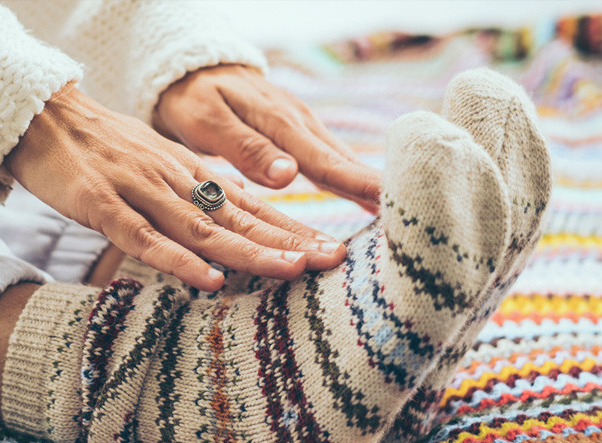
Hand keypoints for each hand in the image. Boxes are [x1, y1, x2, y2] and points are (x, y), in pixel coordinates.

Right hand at [5, 84, 345, 291]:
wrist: (44, 117)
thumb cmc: (101, 148)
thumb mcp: (157, 163)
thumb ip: (192, 192)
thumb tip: (230, 221)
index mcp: (189, 173)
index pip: (249, 204)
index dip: (290, 227)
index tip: (329, 248)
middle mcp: (174, 180)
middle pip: (239, 216)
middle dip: (287, 240)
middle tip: (331, 260)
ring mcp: (140, 192)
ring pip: (202, 228)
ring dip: (248, 251)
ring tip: (289, 271)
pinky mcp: (104, 205)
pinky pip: (144, 238)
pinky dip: (178, 260)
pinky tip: (207, 280)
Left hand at [154, 64, 381, 213]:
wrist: (192, 68)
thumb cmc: (193, 98)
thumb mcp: (207, 121)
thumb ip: (245, 148)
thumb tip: (288, 176)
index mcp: (277, 123)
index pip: (323, 160)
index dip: (354, 183)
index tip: (385, 202)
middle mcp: (298, 124)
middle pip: (341, 162)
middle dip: (373, 188)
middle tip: (409, 216)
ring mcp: (301, 127)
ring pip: (340, 159)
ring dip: (366, 185)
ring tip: (399, 213)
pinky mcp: (298, 133)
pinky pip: (329, 158)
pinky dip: (350, 176)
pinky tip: (368, 196)